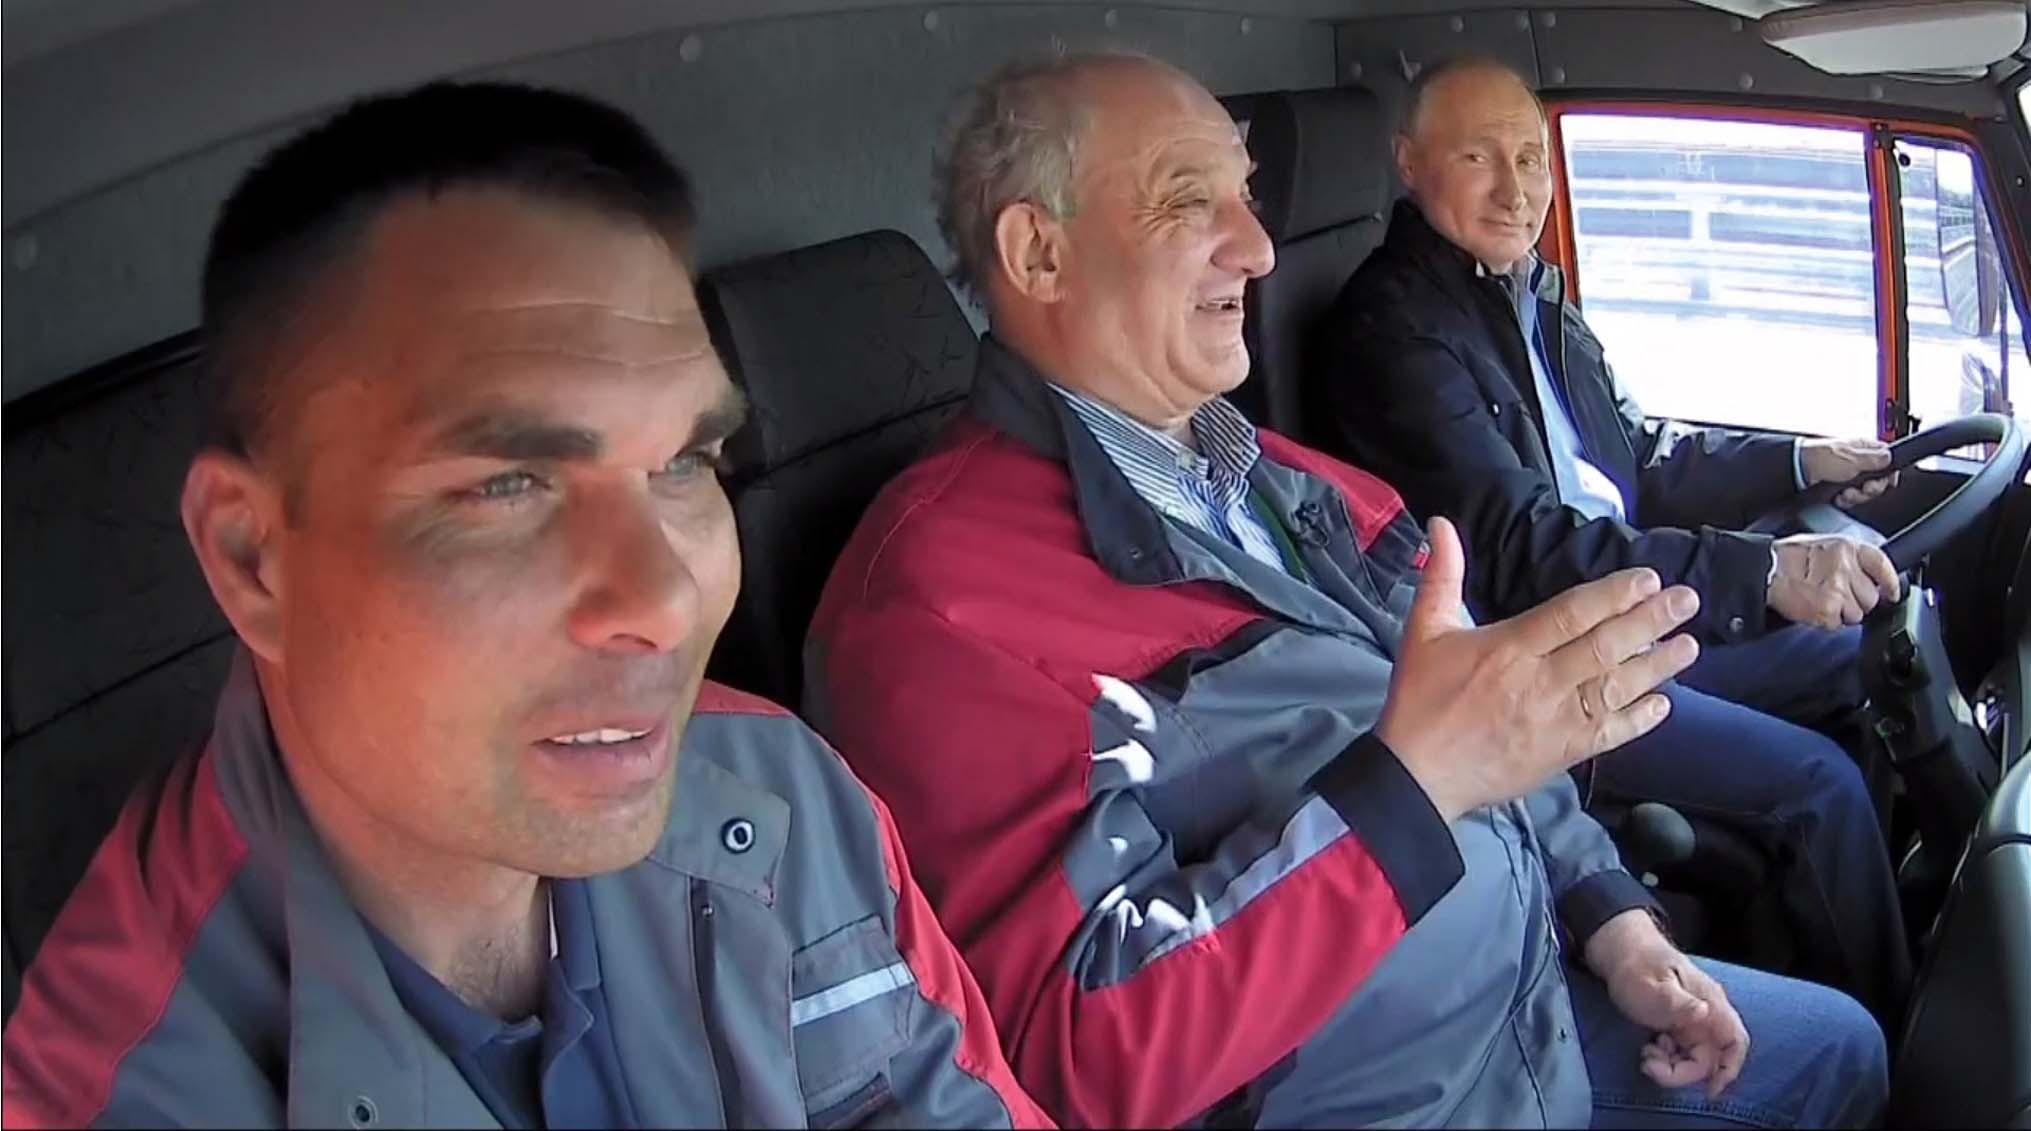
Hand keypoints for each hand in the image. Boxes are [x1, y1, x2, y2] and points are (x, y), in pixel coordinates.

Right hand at [1376, 517, 1700, 821]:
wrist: (1416, 775)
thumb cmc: (1420, 700)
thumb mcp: (1423, 631)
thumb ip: (1441, 577)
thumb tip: (1440, 525)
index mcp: (1508, 649)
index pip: (1571, 615)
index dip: (1613, 596)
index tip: (1648, 579)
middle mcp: (1539, 683)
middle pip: (1605, 647)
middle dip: (1651, 621)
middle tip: (1688, 601)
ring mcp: (1555, 721)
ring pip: (1616, 688)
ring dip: (1657, 667)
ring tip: (1690, 645)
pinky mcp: (1561, 754)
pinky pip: (1610, 734)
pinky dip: (1639, 720)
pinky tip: (1664, 704)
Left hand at [1585, 910, 1748, 1098]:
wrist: (1619, 950)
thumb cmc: (1637, 964)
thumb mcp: (1653, 985)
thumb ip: (1677, 1002)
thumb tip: (1704, 1013)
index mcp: (1709, 1003)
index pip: (1734, 1041)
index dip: (1729, 1069)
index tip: (1711, 1090)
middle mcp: (1706, 1015)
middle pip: (1709, 1058)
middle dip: (1682, 1071)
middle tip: (1651, 1066)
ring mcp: (1692, 1022)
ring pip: (1693, 1058)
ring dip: (1671, 1066)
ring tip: (1647, 1054)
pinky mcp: (1676, 1026)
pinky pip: (1679, 1053)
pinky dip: (1665, 1059)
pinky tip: (1648, 1048)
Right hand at [1768, 534, 1900, 628]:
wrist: (1764, 570)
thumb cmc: (1786, 558)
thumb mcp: (1823, 545)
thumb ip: (1848, 559)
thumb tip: (1868, 576)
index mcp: (1847, 547)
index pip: (1881, 565)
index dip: (1889, 582)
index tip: (1891, 593)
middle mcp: (1846, 566)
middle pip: (1871, 597)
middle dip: (1857, 601)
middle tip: (1836, 596)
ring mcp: (1839, 588)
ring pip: (1856, 614)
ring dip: (1842, 613)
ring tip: (1821, 601)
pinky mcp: (1829, 608)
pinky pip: (1838, 623)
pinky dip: (1827, 621)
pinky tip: (1814, 608)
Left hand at [1799, 438, 1897, 507]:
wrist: (1794, 471)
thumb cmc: (1819, 458)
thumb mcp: (1852, 458)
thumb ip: (1875, 459)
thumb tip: (1891, 457)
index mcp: (1863, 449)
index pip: (1887, 461)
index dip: (1888, 475)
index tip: (1883, 483)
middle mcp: (1856, 461)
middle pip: (1877, 480)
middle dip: (1869, 489)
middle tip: (1861, 489)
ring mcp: (1846, 475)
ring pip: (1863, 492)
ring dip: (1856, 496)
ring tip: (1844, 494)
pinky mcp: (1836, 488)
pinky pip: (1849, 499)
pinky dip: (1844, 501)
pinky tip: (1837, 498)